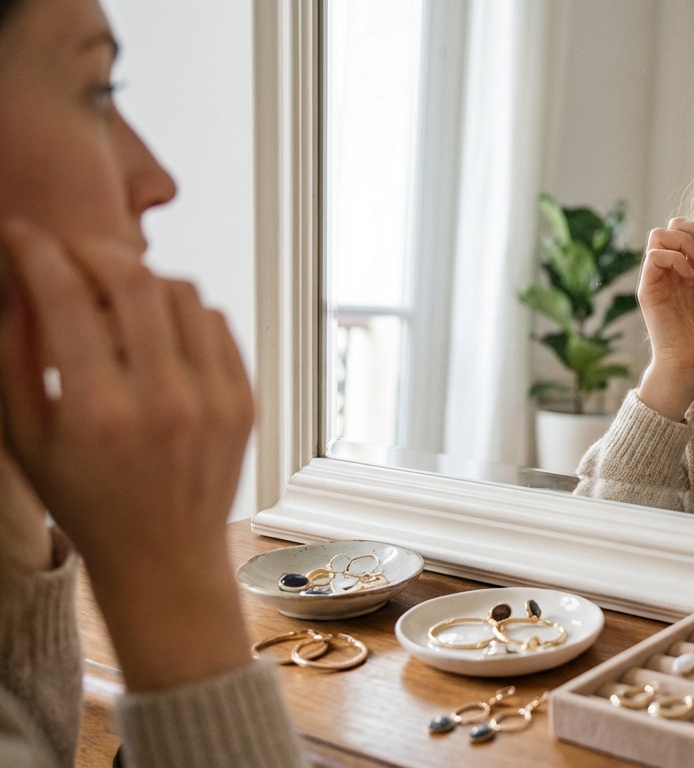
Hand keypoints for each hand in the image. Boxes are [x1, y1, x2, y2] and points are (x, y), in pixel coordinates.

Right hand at [0, 219, 254, 689]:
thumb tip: (16, 280)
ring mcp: (214, 400)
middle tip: (71, 248)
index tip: (23, 238)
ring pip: (182, 294)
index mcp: (99, 413)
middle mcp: (164, 402)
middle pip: (135, 281)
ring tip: (112, 288)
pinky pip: (216, 323)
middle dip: (94, 249)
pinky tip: (155, 322)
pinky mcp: (245, 401)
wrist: (162, 555)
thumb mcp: (26, 437)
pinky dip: (182, 308)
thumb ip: (13, 356)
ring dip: (142, 276)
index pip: (69, 300)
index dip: (40, 253)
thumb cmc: (84, 499)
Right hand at [636, 218, 693, 420]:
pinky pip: (654, 256)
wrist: (691, 360)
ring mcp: (658, 275)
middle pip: (677, 225)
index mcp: (689, 266)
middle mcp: (672, 266)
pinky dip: (676, 258)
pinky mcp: (647, 287)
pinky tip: (692, 276)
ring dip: (686, 241)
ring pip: (660, 234)